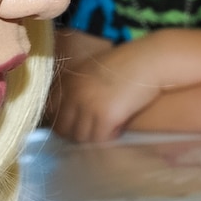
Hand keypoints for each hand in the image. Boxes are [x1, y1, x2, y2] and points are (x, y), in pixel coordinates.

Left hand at [49, 45, 167, 142]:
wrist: (150, 61)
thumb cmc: (127, 64)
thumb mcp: (93, 71)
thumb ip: (79, 88)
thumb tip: (74, 112)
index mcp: (68, 81)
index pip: (50, 112)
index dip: (62, 122)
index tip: (75, 125)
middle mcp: (73, 94)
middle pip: (63, 129)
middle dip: (77, 133)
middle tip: (95, 130)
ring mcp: (87, 106)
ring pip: (81, 137)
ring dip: (95, 136)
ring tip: (110, 127)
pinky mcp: (105, 117)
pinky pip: (100, 139)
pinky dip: (110, 137)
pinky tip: (120, 127)